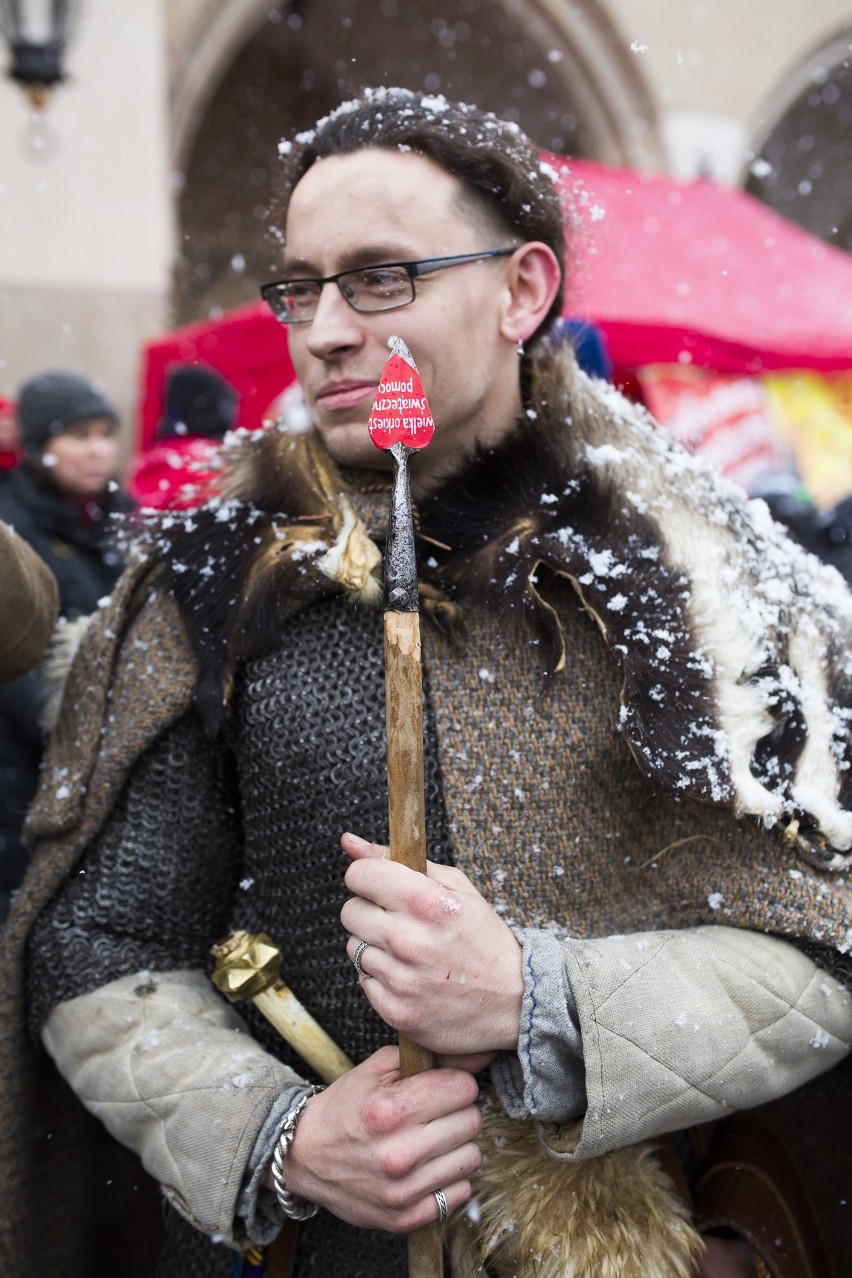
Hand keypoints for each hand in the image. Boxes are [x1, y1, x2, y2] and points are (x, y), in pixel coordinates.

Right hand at [273, 1046, 482, 1230]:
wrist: (304, 1156)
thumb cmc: (343, 1108)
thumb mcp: (373, 1069)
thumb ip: (421, 1056)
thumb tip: (474, 1055)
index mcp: (389, 1110)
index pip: (463, 1089)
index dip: (456, 1082)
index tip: (443, 1086)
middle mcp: (397, 1153)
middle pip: (472, 1121)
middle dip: (459, 1111)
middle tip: (438, 1112)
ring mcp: (402, 1191)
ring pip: (471, 1158)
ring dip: (457, 1145)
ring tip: (433, 1139)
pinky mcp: (405, 1218)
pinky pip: (460, 1193)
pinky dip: (449, 1178)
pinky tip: (428, 1166)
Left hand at [340, 832, 522, 1057]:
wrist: (514, 1001)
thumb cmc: (484, 939)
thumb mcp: (456, 887)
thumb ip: (399, 859)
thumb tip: (349, 842)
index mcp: (426, 903)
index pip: (359, 876)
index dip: (368, 878)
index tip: (381, 886)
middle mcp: (409, 940)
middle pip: (350, 912)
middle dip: (370, 912)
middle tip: (401, 921)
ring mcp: (401, 979)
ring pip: (354, 947)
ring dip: (377, 947)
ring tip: (411, 952)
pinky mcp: (395, 1010)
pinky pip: (363, 981)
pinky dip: (382, 977)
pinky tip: (410, 976)